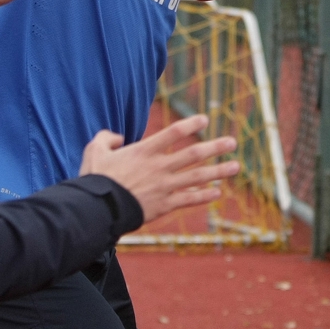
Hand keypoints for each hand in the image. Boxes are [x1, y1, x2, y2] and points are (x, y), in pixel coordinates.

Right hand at [79, 115, 238, 223]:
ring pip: (197, 177)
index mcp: (144, 151)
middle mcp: (159, 167)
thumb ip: (106, 138)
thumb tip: (118, 138)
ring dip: (218, 171)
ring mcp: (164, 187)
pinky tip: (217, 193)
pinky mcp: (164, 206)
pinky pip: (188, 200)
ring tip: (235, 167)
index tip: (204, 119)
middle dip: (215, 147)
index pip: (172, 132)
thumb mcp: (94, 150)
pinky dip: (203, 196)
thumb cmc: (95, 179)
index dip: (190, 124)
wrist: (98, 210)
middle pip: (193, 154)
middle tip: (232, 143)